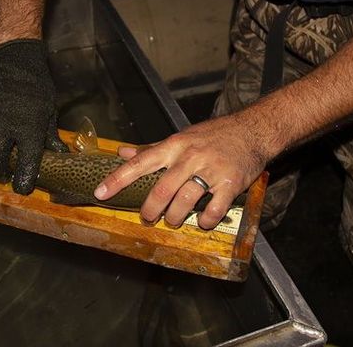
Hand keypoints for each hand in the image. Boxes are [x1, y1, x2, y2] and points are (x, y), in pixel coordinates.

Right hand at [0, 39, 66, 193]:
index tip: (23, 187)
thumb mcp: (48, 113)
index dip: (24, 181)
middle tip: (7, 174)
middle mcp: (2, 132)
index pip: (25, 167)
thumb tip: (61, 156)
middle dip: (3, 173)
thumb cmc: (34, 88)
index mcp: (27, 132)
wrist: (10, 64)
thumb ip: (50, 138)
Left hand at [94, 114, 267, 228]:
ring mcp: (211, 170)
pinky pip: (214, 209)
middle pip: (161, 189)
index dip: (118, 179)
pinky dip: (206, 220)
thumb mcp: (180, 137)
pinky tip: (203, 221)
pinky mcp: (231, 183)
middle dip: (150, 210)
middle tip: (148, 218)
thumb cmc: (213, 135)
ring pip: (184, 201)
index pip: (140, 163)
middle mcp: (190, 157)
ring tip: (174, 220)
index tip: (100, 193)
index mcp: (174, 146)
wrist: (252, 130)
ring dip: (175, 217)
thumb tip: (122, 153)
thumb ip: (151, 149)